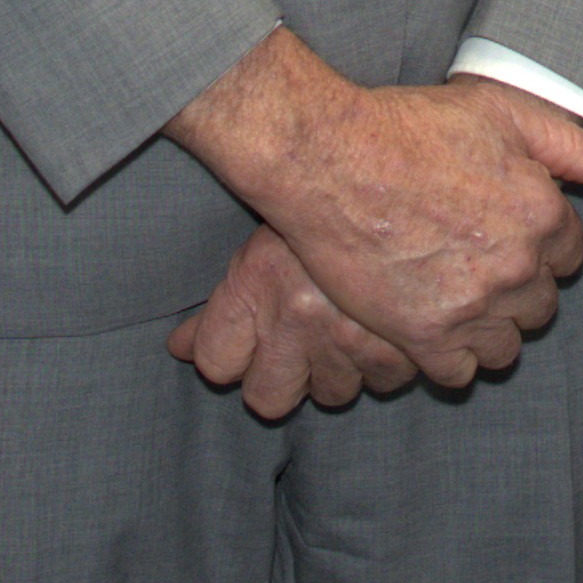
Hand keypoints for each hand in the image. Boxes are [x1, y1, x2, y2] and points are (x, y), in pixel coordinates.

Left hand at [168, 225, 415, 421]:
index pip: (215, 362)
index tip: (244, 348)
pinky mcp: (403, 346)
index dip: (228, 359)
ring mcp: (351, 336)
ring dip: (338, 371)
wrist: (402, 183)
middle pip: (266, 399)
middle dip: (280, 382)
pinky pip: (384, 382)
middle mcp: (297, 316)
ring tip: (346, 330)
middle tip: (298, 350)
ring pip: (331, 395)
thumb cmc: (326, 204)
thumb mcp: (266, 243)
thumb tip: (179, 348)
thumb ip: (225, 304)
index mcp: (256, 281)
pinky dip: (384, 363)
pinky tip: (384, 328)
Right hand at [169, 36, 582, 388]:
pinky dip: (449, 359)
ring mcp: (473, 304)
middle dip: (515, 289)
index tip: (503, 238)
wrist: (329, 156)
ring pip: (505, 346)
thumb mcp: (499, 112)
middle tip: (472, 268)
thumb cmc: (408, 126)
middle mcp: (518, 264)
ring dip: (487, 329)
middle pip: (539, 304)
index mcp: (543, 211)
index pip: (569, 255)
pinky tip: (430, 330)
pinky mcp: (425, 335)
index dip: (538, 246)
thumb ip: (569, 145)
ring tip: (453, 302)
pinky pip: (459, 374)